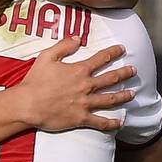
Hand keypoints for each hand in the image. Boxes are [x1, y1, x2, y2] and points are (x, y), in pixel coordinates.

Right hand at [13, 36, 136, 131]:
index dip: (113, 52)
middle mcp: (86, 86)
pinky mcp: (81, 118)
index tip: (122, 49)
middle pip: (111, 79)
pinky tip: (120, 122)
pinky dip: (111, 123)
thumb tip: (78, 38)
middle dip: (124, 73)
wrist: (27, 104)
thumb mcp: (46, 57)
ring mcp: (85, 103)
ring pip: (110, 99)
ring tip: (133, 93)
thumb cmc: (35, 81)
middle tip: (134, 70)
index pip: (101, 59)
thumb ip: (63, 46)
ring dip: (123, 96)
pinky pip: (100, 122)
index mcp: (79, 70)